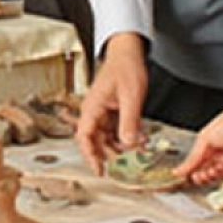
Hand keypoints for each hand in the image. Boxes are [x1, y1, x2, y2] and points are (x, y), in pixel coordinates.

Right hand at [75, 33, 150, 174]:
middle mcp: (93, 111)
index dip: (90, 156)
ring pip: (105, 136)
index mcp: (92, 107)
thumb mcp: (131, 97)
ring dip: (118, 145)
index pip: (84, 137)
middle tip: (122, 165)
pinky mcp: (110, 109)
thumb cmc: (125, 67)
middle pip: (94, 140)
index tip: (99, 170)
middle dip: (108, 154)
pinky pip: (114, 128)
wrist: (127, 51)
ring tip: (134, 152)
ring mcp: (102, 110)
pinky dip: (124, 135)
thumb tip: (128, 144)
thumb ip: (129, 122)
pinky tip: (137, 139)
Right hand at [174, 100, 222, 185]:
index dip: (189, 171)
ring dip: (208, 176)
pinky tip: (215, 169)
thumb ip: (193, 158)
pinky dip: (220, 174)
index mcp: (208, 148)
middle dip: (198, 176)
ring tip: (205, 172)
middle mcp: (219, 157)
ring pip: (215, 178)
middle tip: (194, 176)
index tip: (181, 175)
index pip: (195, 164)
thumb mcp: (205, 139)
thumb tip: (179, 170)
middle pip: (204, 173)